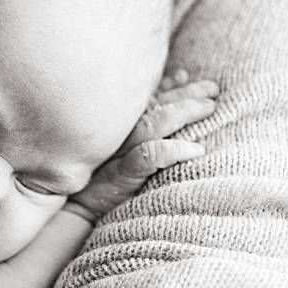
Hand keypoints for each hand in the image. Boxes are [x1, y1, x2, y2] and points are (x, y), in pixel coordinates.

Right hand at [65, 68, 217, 223]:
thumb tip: (178, 80)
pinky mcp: (121, 175)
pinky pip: (149, 156)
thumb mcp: (116, 143)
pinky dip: (173, 150)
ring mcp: (119, 152)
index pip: (148, 97)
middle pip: (156, 105)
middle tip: (213, 89)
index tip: (189, 77)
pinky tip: (196, 150)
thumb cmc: (98, 175)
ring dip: (183, 113)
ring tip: (209, 109)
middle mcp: (117, 132)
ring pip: (154, 124)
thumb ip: (145, 115)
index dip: (171, 85)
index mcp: (117, 124)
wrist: (74, 210)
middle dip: (186, 94)